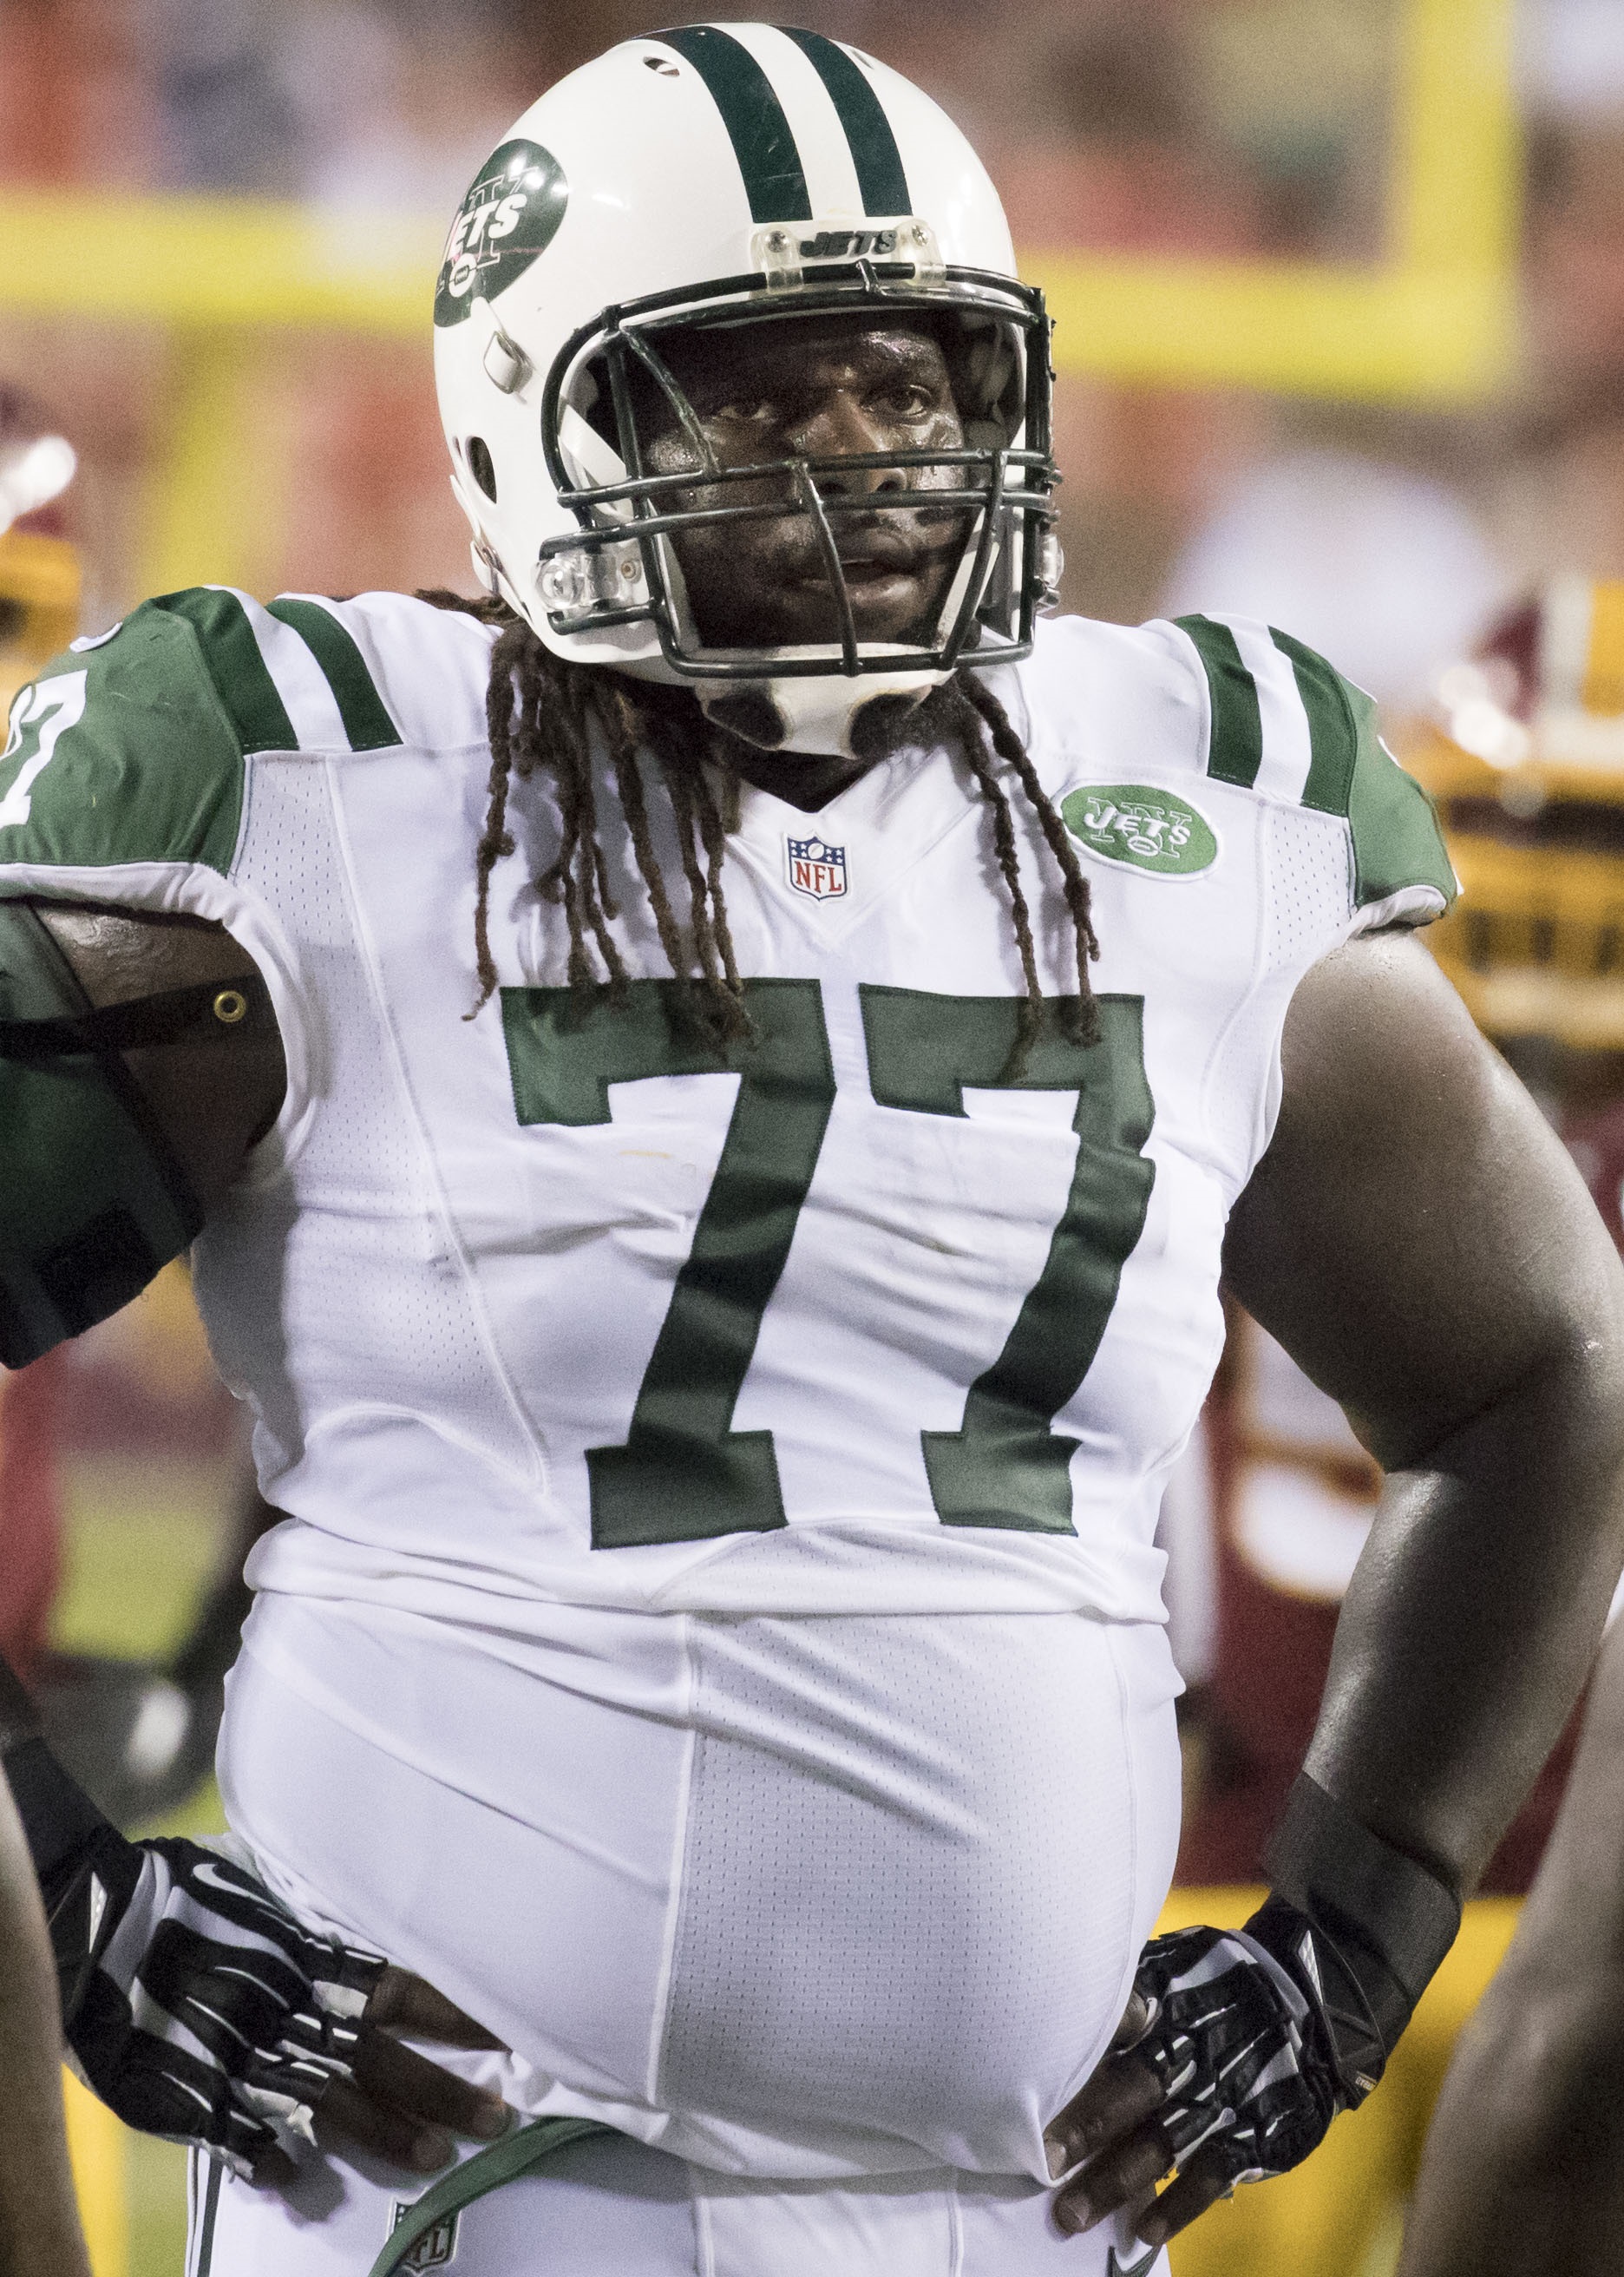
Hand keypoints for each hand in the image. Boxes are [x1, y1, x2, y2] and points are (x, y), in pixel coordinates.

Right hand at [50, 1830, 509, 2180]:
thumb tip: (341, 1911)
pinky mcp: (212, 2103)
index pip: (410, 1991)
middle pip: (390, 2062)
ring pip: (340, 2110)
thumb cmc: (185, 1896)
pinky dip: (278, 2163)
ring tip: (436, 2156)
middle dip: (447, 2090)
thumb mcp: (262, 1898)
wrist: (107, 1931)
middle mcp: (300, 2019)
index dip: (461, 2013)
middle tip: (498, 2115)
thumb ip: (307, 1923)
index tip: (512, 2030)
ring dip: (389, 2135)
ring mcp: (258, 2066)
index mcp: (318, 1964)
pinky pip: (256, 2144)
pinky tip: (298, 2179)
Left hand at [1043, 1925, 1340, 2252]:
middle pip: (1128, 2092)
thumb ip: (1131, 1982)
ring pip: (1160, 2146)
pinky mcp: (1250, 2134)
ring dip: (1113, 2182)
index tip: (1026, 2079)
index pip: (1114, 2023)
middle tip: (1041, 2162)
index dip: (1074, 2052)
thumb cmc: (1225, 1981)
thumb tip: (1066, 1985)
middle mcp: (1189, 2054)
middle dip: (1083, 2129)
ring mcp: (1220, 2099)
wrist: (1311, 2003)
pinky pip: (1208, 2177)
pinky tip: (1140, 2231)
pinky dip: (1176, 2207)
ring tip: (1070, 2215)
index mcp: (1167, 2005)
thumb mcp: (1178, 1962)